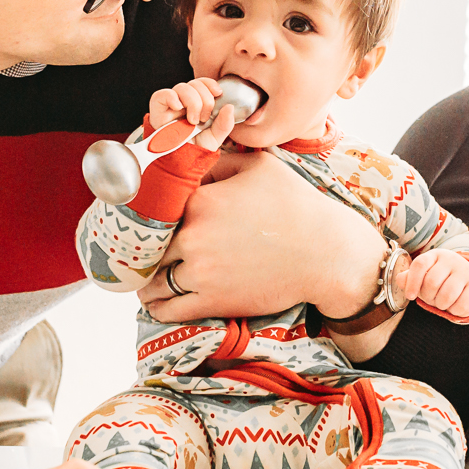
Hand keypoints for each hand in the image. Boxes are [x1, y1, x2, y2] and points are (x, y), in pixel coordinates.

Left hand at [139, 149, 383, 321]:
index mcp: (200, 200)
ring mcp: (200, 271)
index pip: (156, 209)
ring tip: (145, 283)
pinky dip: (156, 307)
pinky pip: (168, 309)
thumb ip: (217, 160)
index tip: (144, 224)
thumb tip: (191, 160)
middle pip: (149, 247)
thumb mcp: (258, 166)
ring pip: (152, 282)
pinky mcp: (212, 301)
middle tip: (142, 255)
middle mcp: (193, 236)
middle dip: (144, 251)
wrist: (326, 252)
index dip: (149, 217)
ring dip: (145, 283)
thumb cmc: (296, 205)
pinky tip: (155, 304)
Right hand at [146, 78, 232, 148]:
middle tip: (204, 118)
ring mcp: (170, 106)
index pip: (201, 83)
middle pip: (193, 83)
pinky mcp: (158, 111)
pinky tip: (178, 108)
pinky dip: (171, 97)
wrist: (181, 165)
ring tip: (193, 120)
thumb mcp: (215, 138)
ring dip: (192, 101)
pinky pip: (161, 95)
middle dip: (204, 98)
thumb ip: (224, 123)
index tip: (218, 93)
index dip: (209, 84)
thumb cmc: (195, 151)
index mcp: (197, 105)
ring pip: (181, 87)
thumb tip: (229, 107)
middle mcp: (183, 103)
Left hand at [400, 249, 468, 319]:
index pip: (420, 265)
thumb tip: (400, 280)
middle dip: (428, 297)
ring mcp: (466, 272)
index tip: (410, 296)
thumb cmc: (440, 279)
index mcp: (435, 255)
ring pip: (446, 295)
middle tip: (432, 298)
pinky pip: (461, 305)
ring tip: (442, 302)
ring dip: (440, 305)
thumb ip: (409, 278)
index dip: (412, 282)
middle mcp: (451, 260)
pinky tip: (454, 305)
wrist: (468, 279)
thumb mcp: (424, 275)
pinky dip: (454, 311)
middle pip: (431, 283)